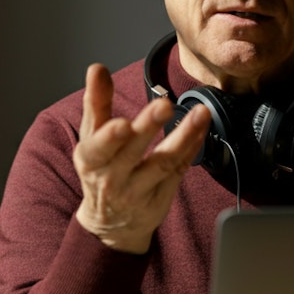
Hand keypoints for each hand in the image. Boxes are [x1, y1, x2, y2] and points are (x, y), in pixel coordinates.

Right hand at [73, 63, 210, 253]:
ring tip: (200, 113)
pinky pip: (179, 170)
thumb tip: (96, 69)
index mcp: (91, 160)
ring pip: (163, 163)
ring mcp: (138, 192)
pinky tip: (201, 129)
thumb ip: (96, 103)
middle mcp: (113, 179)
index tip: (122, 124)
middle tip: (164, 105)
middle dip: (148, 127)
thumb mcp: (91, 138)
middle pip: (133, 152)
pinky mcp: (161, 199)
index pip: (98, 148)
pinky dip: (192, 148)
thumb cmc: (100, 170)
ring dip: (183, 136)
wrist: (111, 224)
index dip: (110, 137)